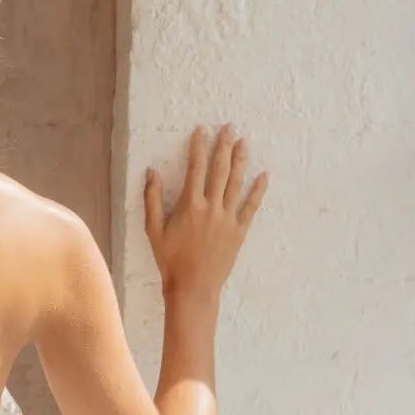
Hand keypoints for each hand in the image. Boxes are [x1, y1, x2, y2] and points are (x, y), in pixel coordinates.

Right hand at [144, 124, 267, 298]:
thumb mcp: (153, 230)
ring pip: (237, 182)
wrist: (193, 286)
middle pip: (219, 169)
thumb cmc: (170, 259)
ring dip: (241, 160)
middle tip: (229, 127)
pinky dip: (258, 190)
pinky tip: (264, 175)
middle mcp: (211, 207)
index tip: (202, 130)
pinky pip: (252, 206)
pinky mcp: (239, 230)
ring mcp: (228, 218)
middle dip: (224, 146)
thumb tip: (150, 172)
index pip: (195, 168)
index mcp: (189, 205)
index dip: (198, 147)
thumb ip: (152, 199)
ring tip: (244, 142)